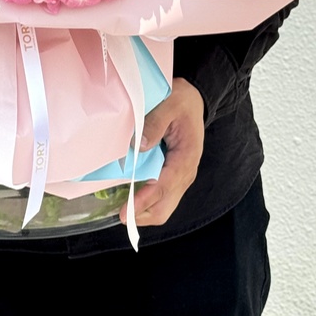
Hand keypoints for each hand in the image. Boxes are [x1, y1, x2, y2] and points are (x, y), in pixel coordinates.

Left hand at [120, 77, 204, 227]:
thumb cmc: (182, 100)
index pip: (164, 186)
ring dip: (144, 211)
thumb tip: (139, 146)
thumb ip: (155, 123)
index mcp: (186, 157)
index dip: (144, 200)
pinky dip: (147, 201)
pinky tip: (132, 197)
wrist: (195, 99)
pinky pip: (162, 195)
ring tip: (123, 210)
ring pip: (164, 205)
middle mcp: (185, 172)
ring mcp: (180, 175)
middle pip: (166, 206)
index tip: (126, 211)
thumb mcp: (170, 103)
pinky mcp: (173, 174)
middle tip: (120, 215)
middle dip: (143, 214)